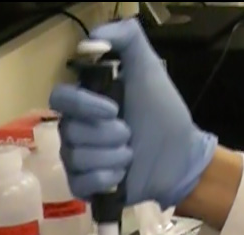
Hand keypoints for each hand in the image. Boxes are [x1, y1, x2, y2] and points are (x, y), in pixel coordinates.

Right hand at [48, 19, 216, 208]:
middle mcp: (77, 130)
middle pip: (70, 131)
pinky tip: (122, 176)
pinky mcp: (89, 187)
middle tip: (130, 135)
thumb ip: (127, 40)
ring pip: (76, 158)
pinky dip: (104, 179)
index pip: (59, 98)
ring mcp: (80, 160)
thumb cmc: (164, 113)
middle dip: (107, 135)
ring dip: (112, 157)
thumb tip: (92, 39)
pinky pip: (79, 184)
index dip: (84, 105)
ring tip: (132, 155)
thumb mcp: (150, 69)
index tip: (114, 110)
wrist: (184, 155)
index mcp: (86, 104)